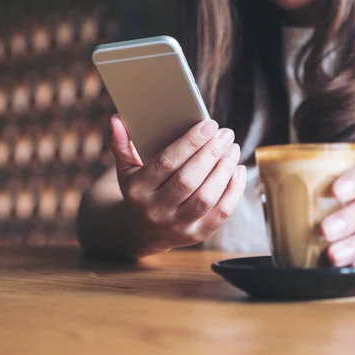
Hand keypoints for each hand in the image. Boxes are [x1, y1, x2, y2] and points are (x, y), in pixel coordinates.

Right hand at [110, 115, 245, 251]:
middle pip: (189, 180)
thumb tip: (116, 119)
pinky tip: (238, 170)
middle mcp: (156, 211)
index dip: (190, 143)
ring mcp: (177, 226)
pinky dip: (234, 190)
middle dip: (211, 153)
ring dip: (224, 170)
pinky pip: (221, 213)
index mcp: (137, 190)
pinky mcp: (197, 235)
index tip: (209, 124)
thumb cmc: (140, 189)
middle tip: (226, 134)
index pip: (166, 163)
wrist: (142, 231)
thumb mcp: (126, 169)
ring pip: (206, 197)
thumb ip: (121, 144)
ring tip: (233, 149)